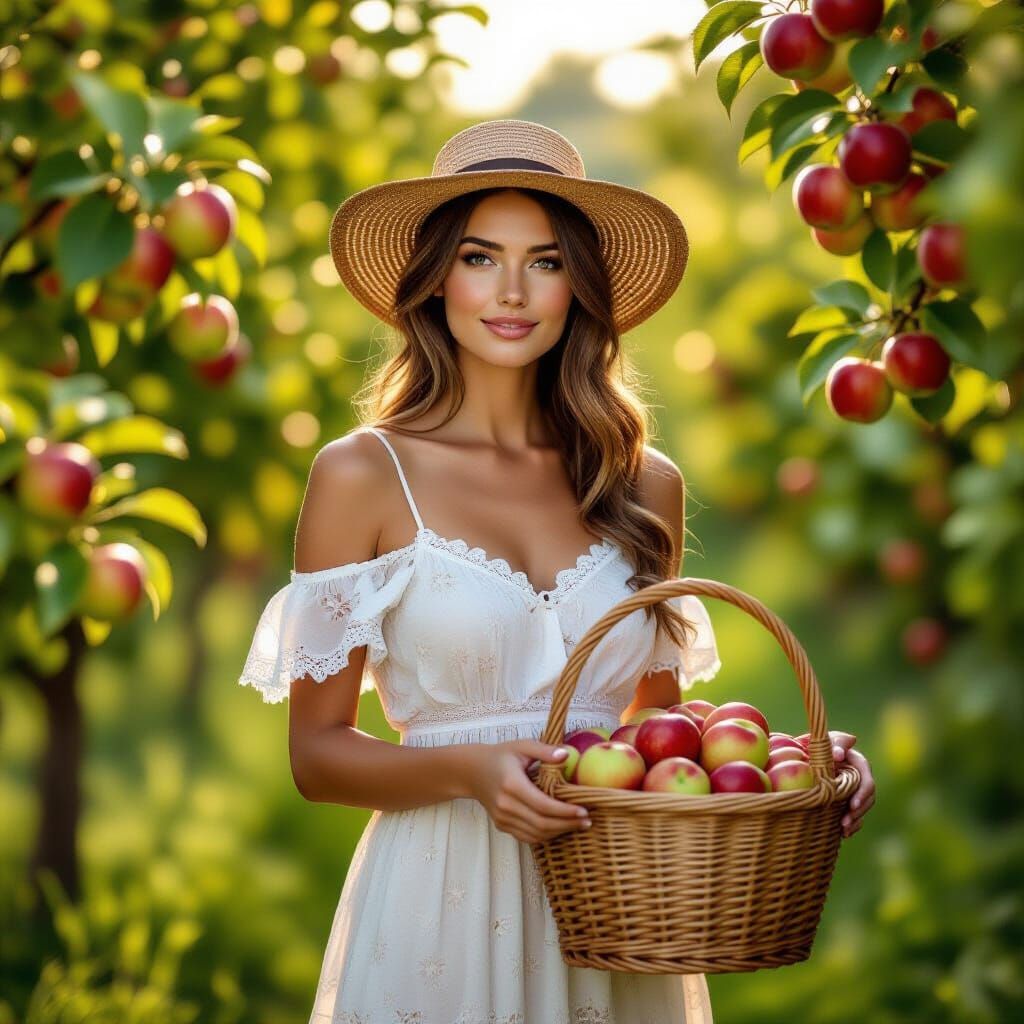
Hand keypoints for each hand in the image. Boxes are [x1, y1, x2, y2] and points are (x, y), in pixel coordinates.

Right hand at [466, 739, 591, 844]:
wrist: (471, 771)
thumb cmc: (500, 756)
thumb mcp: (522, 746)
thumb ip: (544, 750)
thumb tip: (566, 754)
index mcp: (512, 784)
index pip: (543, 805)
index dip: (565, 811)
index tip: (584, 811)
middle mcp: (505, 805)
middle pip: (541, 823)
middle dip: (567, 824)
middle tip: (587, 821)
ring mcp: (502, 818)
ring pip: (536, 834)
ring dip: (559, 832)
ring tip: (578, 825)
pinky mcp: (501, 825)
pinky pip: (527, 836)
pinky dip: (545, 835)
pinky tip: (560, 828)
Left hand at [830, 730, 874, 837]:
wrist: (810, 754)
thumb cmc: (821, 745)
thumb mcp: (828, 740)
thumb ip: (836, 744)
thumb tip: (839, 755)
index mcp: (859, 764)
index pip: (867, 780)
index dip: (862, 794)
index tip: (852, 805)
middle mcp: (860, 779)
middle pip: (867, 798)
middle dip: (858, 812)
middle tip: (845, 822)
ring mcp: (855, 791)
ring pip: (862, 809)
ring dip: (855, 820)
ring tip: (843, 830)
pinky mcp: (848, 801)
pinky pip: (855, 815)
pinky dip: (851, 825)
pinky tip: (843, 834)